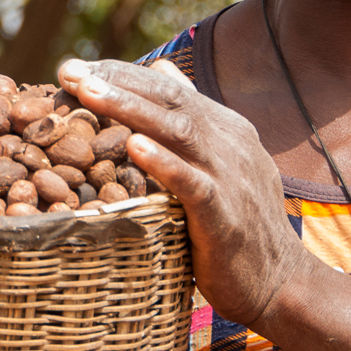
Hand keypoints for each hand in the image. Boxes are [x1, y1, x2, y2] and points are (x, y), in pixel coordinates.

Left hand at [57, 58, 313, 328]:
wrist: (280, 282)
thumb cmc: (238, 224)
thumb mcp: (219, 161)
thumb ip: (192, 118)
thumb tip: (161, 67)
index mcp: (225, 128)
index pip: (168, 88)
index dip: (121, 74)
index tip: (75, 69)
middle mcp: (230, 143)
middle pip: (170, 100)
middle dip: (117, 82)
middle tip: (70, 73)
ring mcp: (230, 175)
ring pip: (179, 130)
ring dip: (130, 109)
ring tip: (88, 93)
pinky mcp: (225, 213)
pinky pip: (192, 182)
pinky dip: (163, 162)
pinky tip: (133, 147)